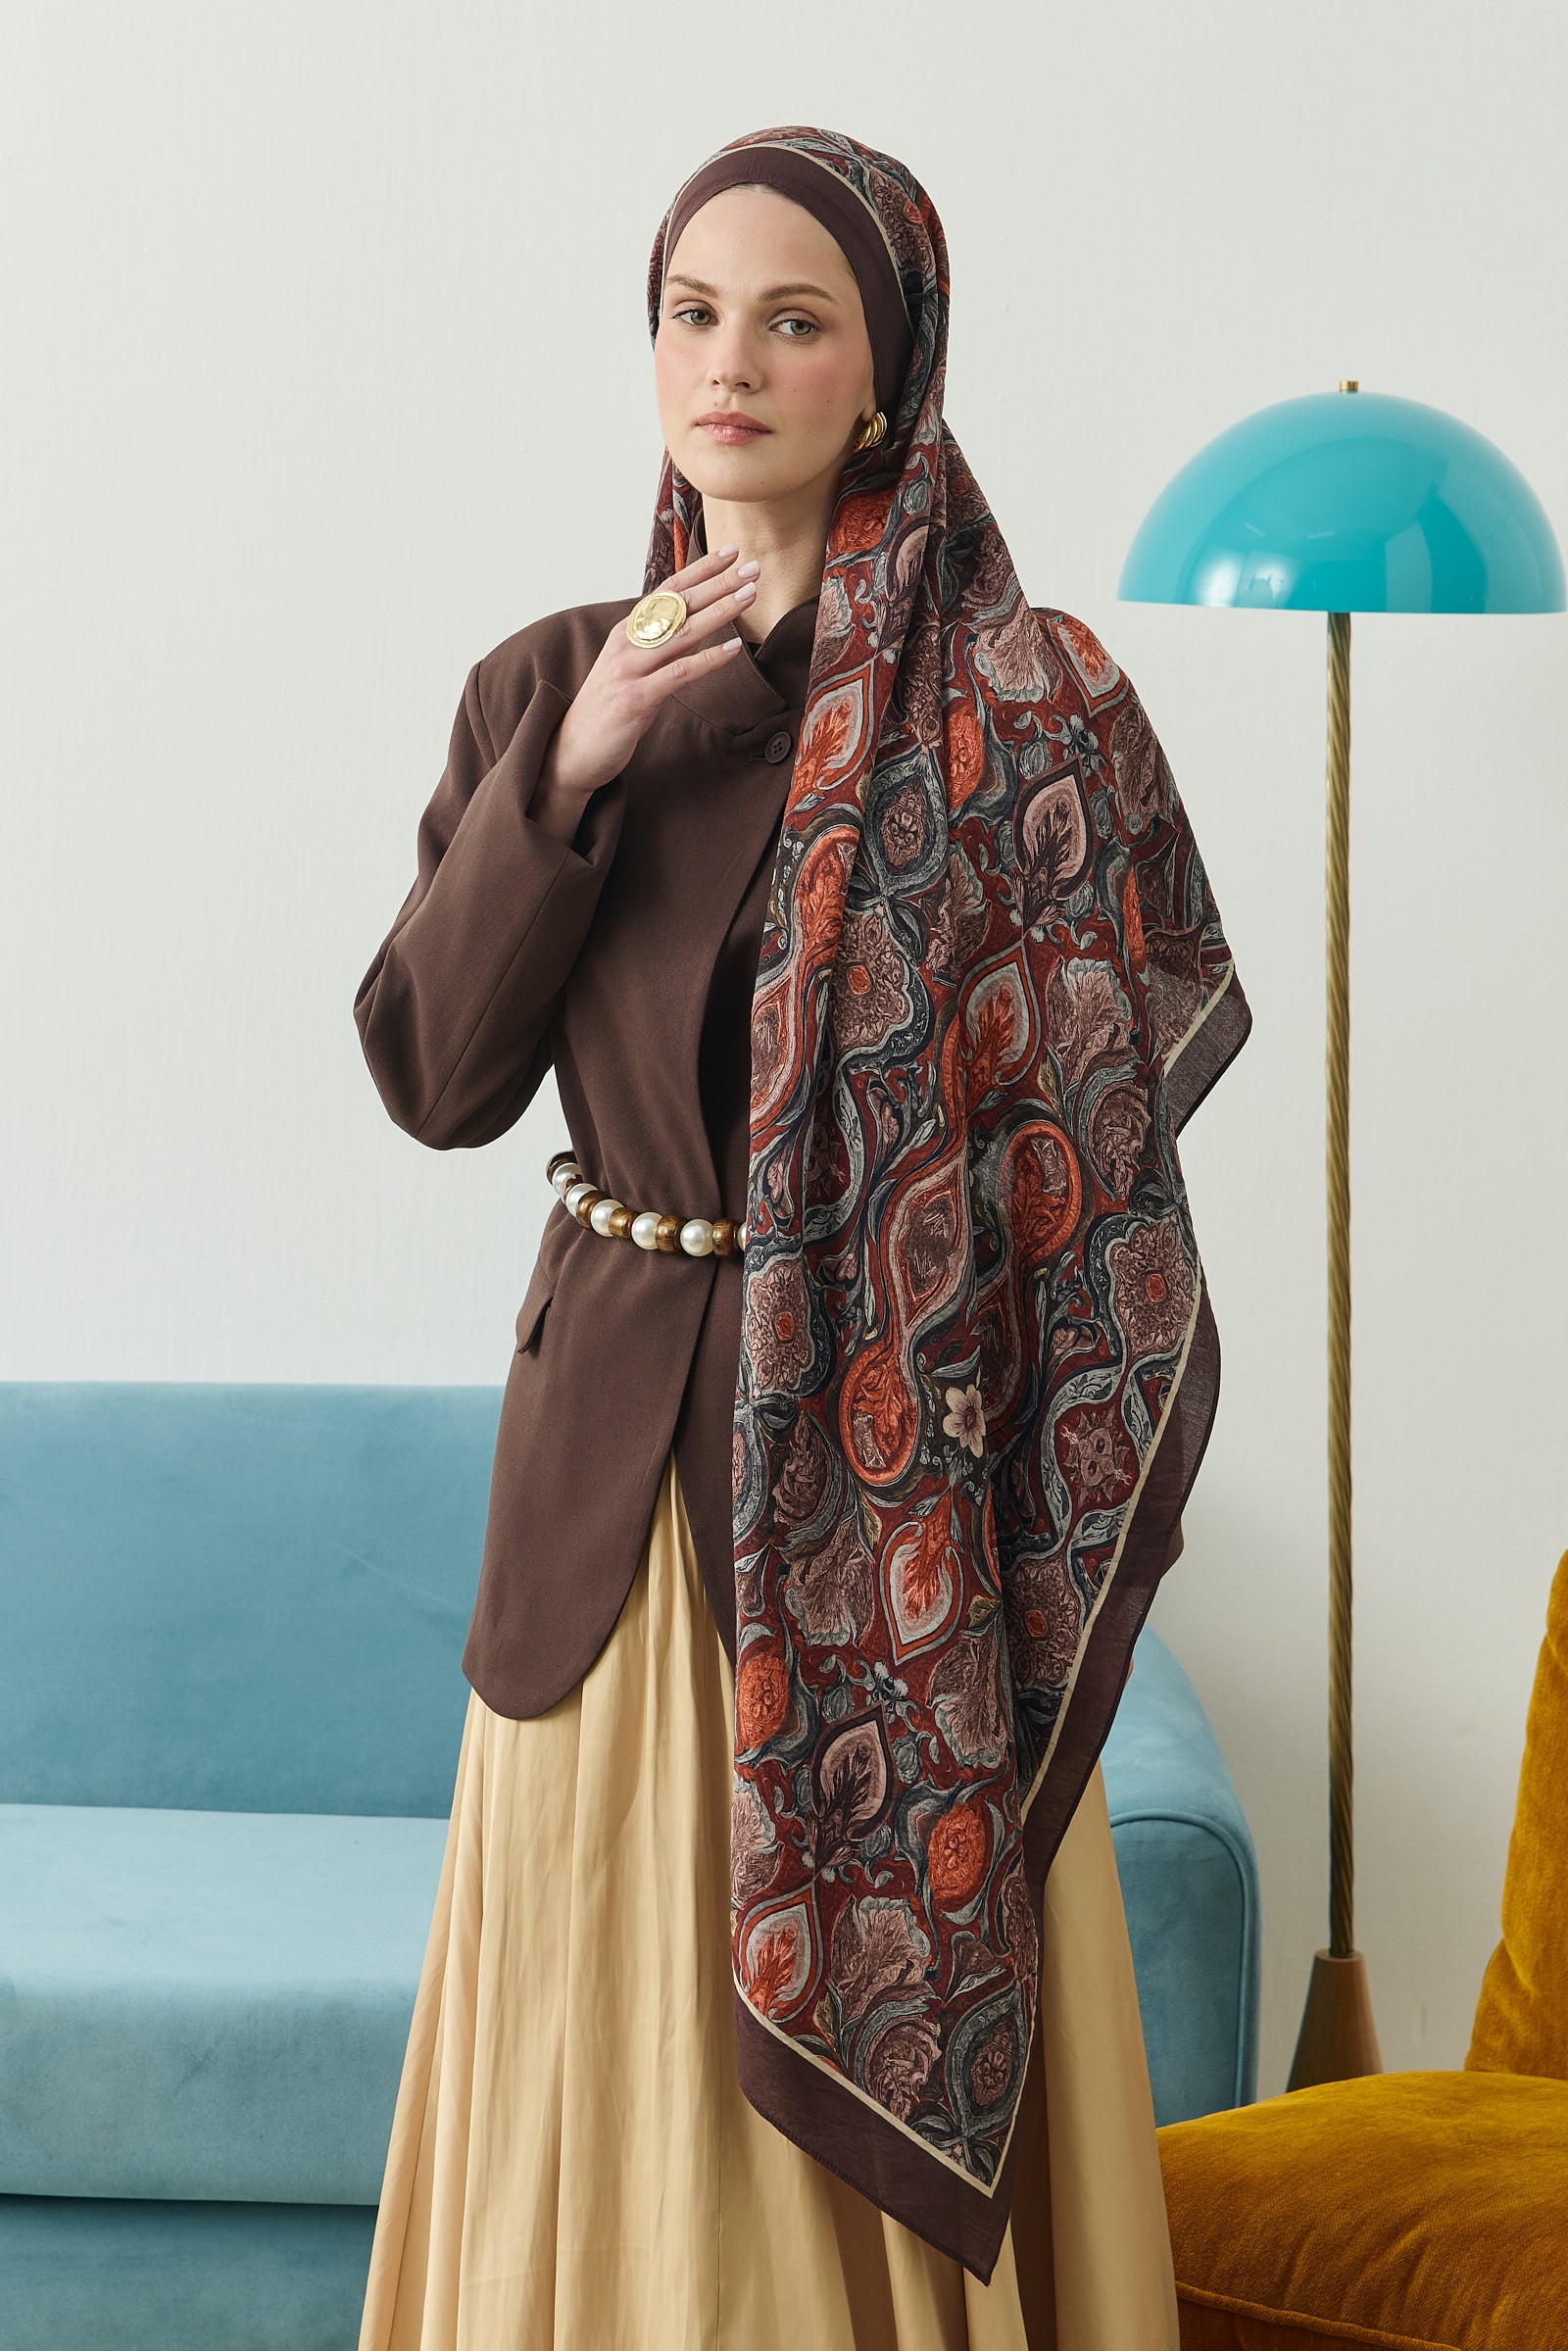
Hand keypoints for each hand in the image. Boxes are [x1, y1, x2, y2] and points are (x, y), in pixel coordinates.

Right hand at [541, 545, 759, 805]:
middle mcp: (627, 642)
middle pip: (679, 604)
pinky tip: (732, 648)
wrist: (571, 751)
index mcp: (627, 631)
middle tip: (753, 566)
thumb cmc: (607, 710)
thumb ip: (661, 646)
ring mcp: (630, 669)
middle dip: (718, 583)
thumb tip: (697, 626)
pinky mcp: (636, 698)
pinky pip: (678, 673)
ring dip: (719, 611)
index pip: (668, 591)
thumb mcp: (633, 669)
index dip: (700, 570)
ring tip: (749, 594)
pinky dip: (707, 660)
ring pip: (681, 632)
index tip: (730, 551)